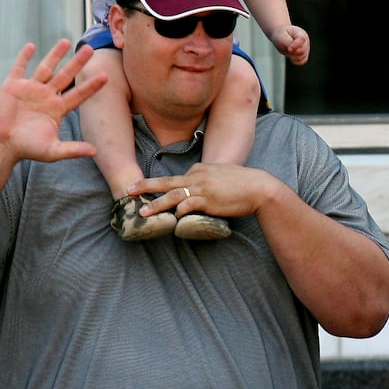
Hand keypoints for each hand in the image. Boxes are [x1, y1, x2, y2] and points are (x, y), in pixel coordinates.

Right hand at [0, 41, 106, 164]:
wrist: (1, 145)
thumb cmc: (27, 148)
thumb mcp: (53, 151)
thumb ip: (73, 150)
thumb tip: (96, 152)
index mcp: (58, 108)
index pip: (79, 94)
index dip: (91, 85)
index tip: (105, 75)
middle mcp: (46, 96)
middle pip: (65, 75)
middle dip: (77, 63)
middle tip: (90, 49)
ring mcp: (30, 89)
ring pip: (45, 68)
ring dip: (55, 55)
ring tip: (66, 41)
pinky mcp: (12, 86)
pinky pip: (19, 68)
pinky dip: (24, 57)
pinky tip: (31, 46)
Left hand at [128, 162, 277, 220]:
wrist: (259, 187)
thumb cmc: (244, 184)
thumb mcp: (222, 177)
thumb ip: (208, 182)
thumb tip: (199, 194)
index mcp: (199, 169)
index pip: (177, 178)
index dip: (162, 187)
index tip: (147, 192)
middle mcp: (197, 176)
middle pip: (166, 182)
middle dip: (146, 186)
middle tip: (129, 190)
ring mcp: (201, 188)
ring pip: (172, 195)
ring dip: (156, 204)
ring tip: (143, 212)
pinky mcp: (207, 200)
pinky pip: (187, 206)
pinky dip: (178, 212)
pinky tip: (173, 219)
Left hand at [271, 24, 310, 65]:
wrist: (283, 36)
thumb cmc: (282, 35)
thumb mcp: (281, 37)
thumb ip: (287, 42)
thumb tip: (292, 50)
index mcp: (300, 33)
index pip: (302, 38)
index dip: (295, 45)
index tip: (289, 49)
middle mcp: (306, 41)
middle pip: (302, 51)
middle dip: (292, 52)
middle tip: (286, 49)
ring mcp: (306, 48)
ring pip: (302, 57)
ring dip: (293, 56)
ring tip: (288, 50)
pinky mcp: (305, 55)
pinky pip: (301, 62)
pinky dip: (295, 61)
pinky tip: (291, 56)